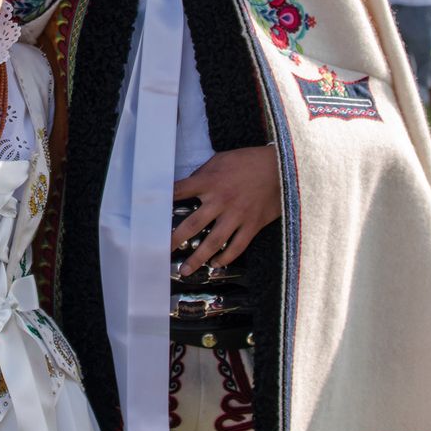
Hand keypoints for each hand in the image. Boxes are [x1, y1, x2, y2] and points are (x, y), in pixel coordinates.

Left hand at [171, 145, 280, 275]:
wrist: (282, 168)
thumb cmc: (248, 161)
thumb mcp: (221, 160)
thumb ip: (203, 175)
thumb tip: (187, 186)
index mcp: (210, 182)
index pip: (179, 191)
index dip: (163, 200)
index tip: (148, 212)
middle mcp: (221, 200)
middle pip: (193, 223)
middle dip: (175, 239)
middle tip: (162, 251)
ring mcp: (237, 215)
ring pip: (214, 241)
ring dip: (198, 257)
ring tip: (186, 270)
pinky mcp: (253, 224)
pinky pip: (237, 246)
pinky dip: (226, 257)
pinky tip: (216, 264)